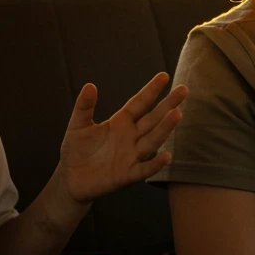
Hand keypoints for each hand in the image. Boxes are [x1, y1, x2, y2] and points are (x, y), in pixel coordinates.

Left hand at [59, 73, 188, 203]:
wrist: (71, 178)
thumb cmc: (76, 150)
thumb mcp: (78, 125)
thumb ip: (84, 107)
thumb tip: (90, 85)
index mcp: (120, 122)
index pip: (140, 103)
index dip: (151, 90)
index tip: (164, 76)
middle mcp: (130, 137)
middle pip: (153, 118)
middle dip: (168, 104)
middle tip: (183, 90)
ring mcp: (131, 156)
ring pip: (152, 140)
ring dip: (165, 128)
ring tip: (176, 114)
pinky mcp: (127, 175)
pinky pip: (144, 169)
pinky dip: (155, 164)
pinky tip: (166, 156)